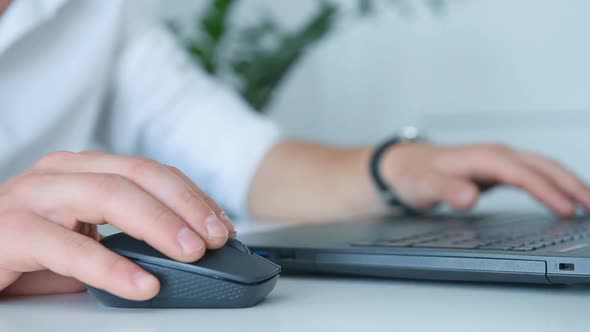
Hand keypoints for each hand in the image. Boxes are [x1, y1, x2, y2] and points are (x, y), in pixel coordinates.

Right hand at [0, 151, 235, 299]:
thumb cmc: (26, 248)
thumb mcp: (86, 237)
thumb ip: (127, 237)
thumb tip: (185, 251)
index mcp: (84, 170)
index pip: (150, 172)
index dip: (192, 196)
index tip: (222, 225)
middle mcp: (61, 174)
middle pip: (138, 175)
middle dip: (185, 205)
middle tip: (216, 237)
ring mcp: (34, 197)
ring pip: (109, 196)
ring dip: (159, 224)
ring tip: (191, 253)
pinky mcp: (11, 231)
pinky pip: (70, 247)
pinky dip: (112, 267)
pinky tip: (142, 284)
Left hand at [381, 143, 589, 215]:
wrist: (404, 164)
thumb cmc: (414, 175)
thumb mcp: (422, 186)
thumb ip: (445, 190)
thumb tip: (469, 196)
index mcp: (481, 157)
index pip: (522, 173)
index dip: (546, 191)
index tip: (567, 210)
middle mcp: (495, 154)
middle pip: (543, 166)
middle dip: (572, 185)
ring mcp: (499, 160)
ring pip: (544, 167)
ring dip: (569, 183)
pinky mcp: (499, 169)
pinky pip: (536, 174)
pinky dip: (555, 185)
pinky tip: (565, 199)